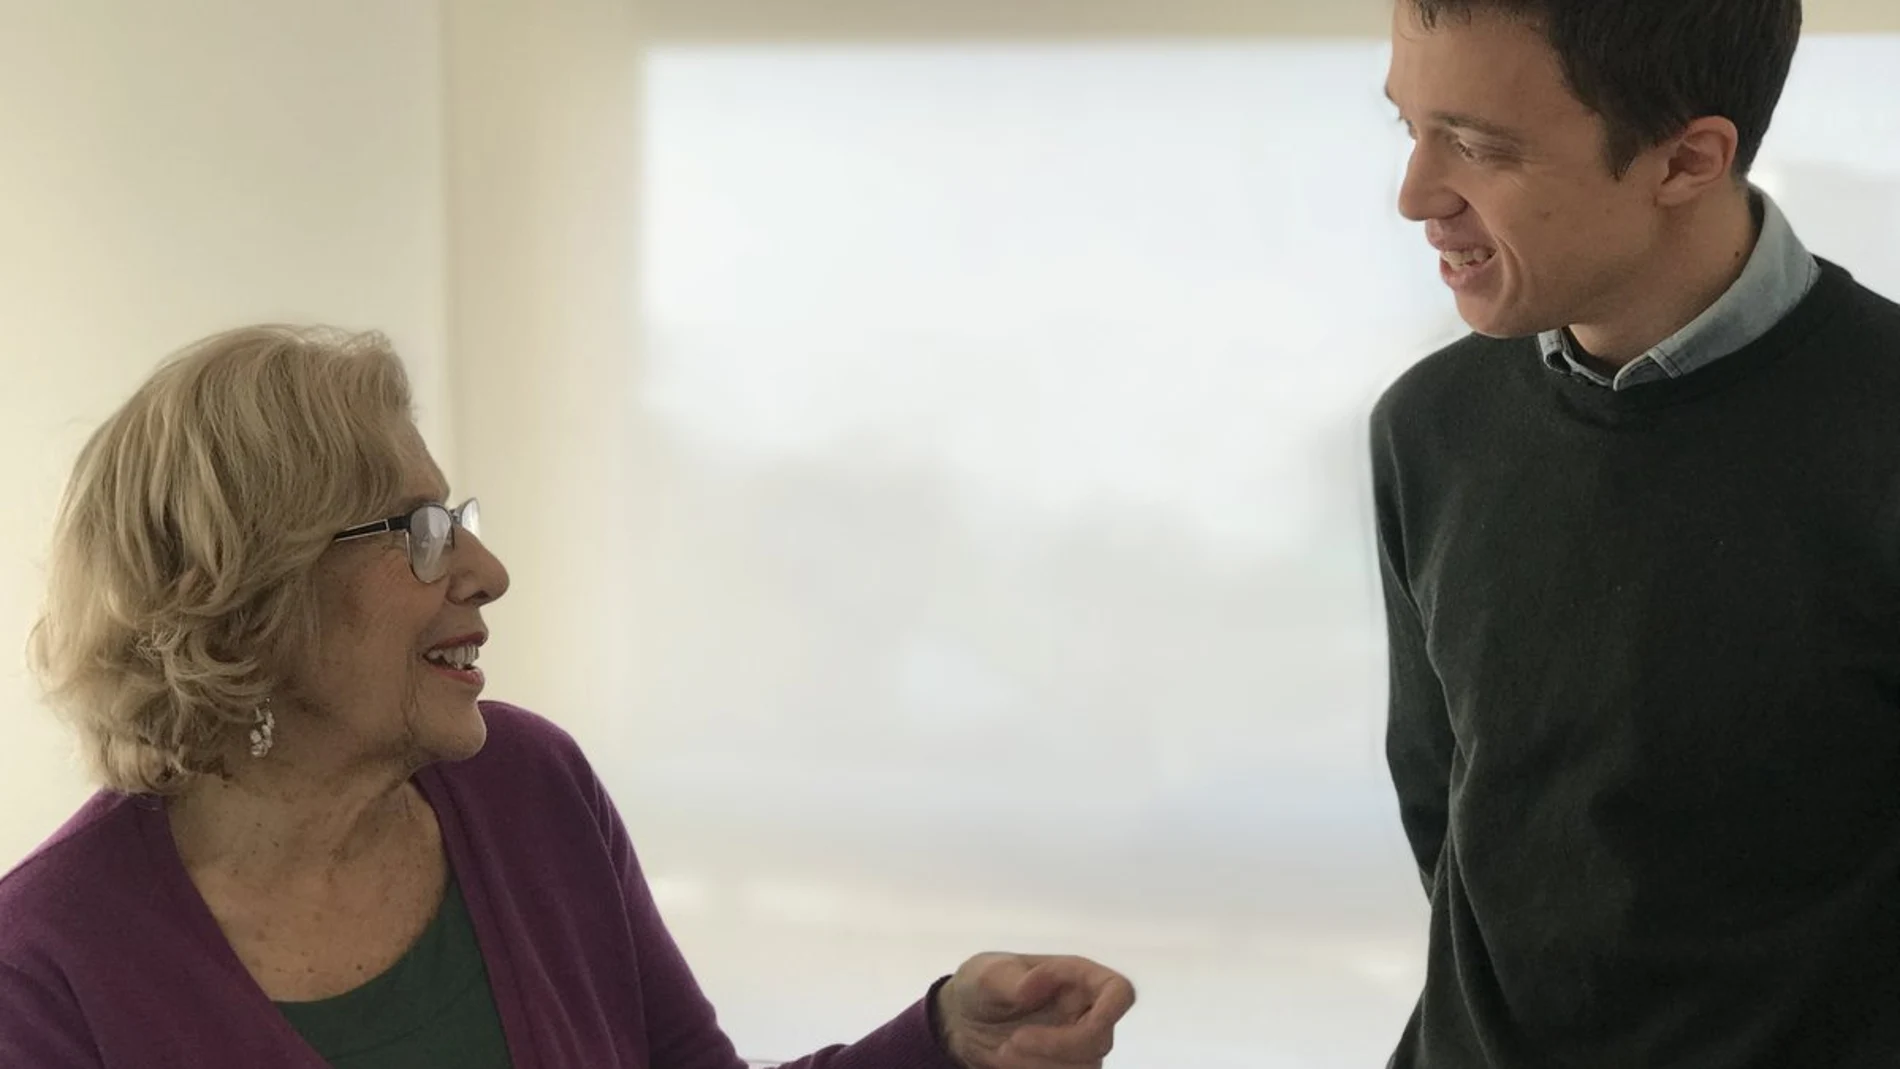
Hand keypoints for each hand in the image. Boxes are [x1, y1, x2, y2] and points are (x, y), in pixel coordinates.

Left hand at [935, 952, 1136, 1068]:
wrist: (966, 1021)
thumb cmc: (982, 986)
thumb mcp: (986, 975)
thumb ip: (1012, 979)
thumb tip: (1037, 982)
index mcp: (1078, 977)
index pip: (1119, 992)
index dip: (1110, 1012)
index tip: (1073, 1026)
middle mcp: (1087, 1011)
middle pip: (1100, 1040)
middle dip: (1055, 1047)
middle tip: (1010, 1043)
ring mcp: (1079, 1042)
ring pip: (1085, 1068)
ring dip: (1042, 1066)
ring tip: (1004, 1052)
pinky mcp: (1066, 1066)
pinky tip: (1010, 1062)